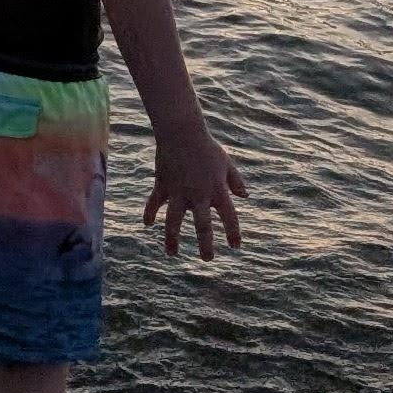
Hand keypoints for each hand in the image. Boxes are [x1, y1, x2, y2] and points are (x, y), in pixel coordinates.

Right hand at [144, 126, 246, 257]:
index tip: (235, 246)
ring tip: (171, 254)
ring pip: (174, 220)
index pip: (229, 216)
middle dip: (205, 244)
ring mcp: (179, 191)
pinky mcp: (163, 185)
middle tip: (207, 259)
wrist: (181, 133)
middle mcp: (198, 194)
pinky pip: (155, 203)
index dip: (233, 232)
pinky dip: (150, 213)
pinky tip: (148, 224)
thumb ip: (235, 181)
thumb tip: (244, 196)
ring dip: (172, 239)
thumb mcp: (226, 163)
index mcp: (217, 189)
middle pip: (202, 225)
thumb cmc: (207, 147)